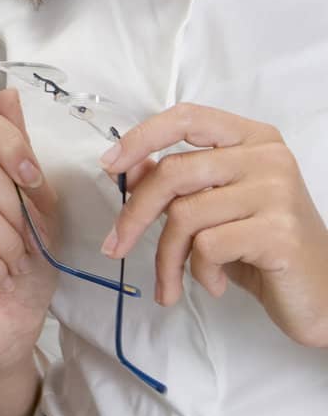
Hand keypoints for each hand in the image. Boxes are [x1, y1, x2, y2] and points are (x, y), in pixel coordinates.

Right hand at [0, 87, 59, 366]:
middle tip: (24, 246)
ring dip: (6, 244)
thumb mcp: (40, 209)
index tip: (34, 182)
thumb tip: (8, 93)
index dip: (11, 146)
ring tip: (10, 264)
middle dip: (16, 215)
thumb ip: (23, 156)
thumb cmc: (25, 264)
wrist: (11, 322)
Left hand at [100, 103, 327, 346]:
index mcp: (253, 138)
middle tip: (115, 246)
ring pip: (185, 215)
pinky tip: (218, 285)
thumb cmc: (266, 250)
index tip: (109, 165)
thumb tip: (124, 168)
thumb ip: (178, 183)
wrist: (324, 298)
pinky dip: (199, 273)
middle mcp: (268, 156)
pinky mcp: (278, 232)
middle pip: (174, 172)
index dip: (141, 137)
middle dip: (134, 214)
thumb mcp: (218, 208)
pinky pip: (208, 247)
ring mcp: (276, 191)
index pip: (187, 118)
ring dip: (167, 257)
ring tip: (172, 282)